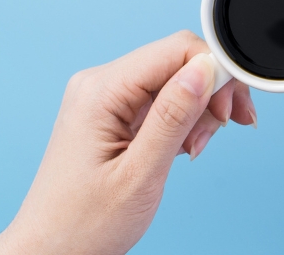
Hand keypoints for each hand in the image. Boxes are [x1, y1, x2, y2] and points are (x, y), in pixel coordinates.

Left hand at [0, 31, 256, 254]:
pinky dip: (181, 120)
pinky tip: (183, 147)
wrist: (50, 251)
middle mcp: (99, 83)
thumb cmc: (84, 224)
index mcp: (101, 90)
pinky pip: (159, 99)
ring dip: (197, 110)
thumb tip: (205, 68)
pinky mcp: (111, 113)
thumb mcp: (140, 174)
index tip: (232, 110)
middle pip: (177, 61)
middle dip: (209, 93)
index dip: (214, 71)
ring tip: (195, 149)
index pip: (175, 49)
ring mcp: (103, 97)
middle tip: (221, 132)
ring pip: (172, 81)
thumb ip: (174, 117)